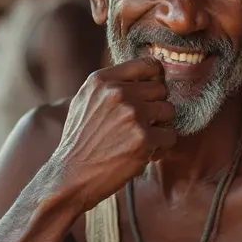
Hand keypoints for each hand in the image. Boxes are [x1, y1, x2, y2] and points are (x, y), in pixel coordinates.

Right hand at [53, 57, 175, 210]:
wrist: (71, 176)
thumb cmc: (79, 142)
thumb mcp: (84, 102)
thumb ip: (109, 86)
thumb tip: (142, 75)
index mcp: (102, 80)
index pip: (148, 65)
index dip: (155, 79)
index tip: (151, 93)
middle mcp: (117, 93)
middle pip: (161, 89)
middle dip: (155, 107)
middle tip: (142, 124)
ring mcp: (132, 115)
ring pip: (169, 110)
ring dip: (160, 127)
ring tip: (143, 139)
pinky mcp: (144, 139)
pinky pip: (170, 135)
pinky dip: (162, 147)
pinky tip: (145, 154)